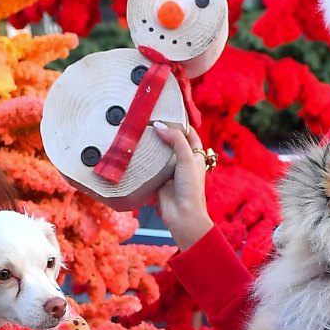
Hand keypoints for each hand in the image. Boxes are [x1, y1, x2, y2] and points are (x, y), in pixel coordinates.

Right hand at [151, 121, 213, 250]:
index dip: (180, 123)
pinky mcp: (158, 181)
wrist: (182, 216)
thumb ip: (175, 140)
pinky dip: (144, 162)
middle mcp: (183, 163)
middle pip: (172, 143)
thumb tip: (159, 126)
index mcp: (195, 157)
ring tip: (139, 133)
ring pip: (160, 155)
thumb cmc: (190, 188)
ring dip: (152, 147)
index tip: (167, 113)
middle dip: (163, 133)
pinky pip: (150, 168)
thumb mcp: (186, 159)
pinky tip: (134, 152)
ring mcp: (170, 172)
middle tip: (148, 121)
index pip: (189, 134)